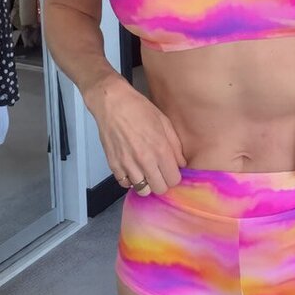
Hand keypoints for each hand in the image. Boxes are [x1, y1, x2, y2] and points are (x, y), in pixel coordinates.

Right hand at [85, 75, 186, 196]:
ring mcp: (128, 165)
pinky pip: (125, 184)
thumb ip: (175, 145)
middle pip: (159, 188)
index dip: (174, 176)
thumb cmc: (140, 109)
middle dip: (162, 182)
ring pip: (143, 190)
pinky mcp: (114, 165)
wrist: (113, 104)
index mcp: (160, 149)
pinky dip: (130, 180)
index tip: (171, 170)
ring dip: (147, 183)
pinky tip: (133, 169)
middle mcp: (145, 160)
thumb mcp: (164, 122)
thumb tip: (181, 164)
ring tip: (146, 172)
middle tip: (160, 172)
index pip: (174, 179)